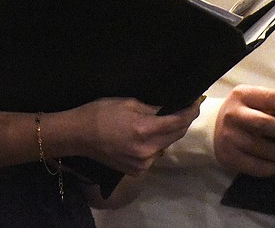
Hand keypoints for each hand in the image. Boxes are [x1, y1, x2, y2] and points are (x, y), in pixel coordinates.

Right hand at [66, 97, 198, 174]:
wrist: (78, 135)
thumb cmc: (99, 113)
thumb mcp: (126, 103)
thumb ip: (152, 108)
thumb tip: (172, 108)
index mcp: (145, 129)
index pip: (178, 121)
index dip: (190, 112)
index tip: (196, 103)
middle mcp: (148, 149)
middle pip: (176, 135)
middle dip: (180, 122)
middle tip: (180, 111)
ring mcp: (144, 163)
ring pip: (165, 146)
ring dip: (165, 135)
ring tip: (154, 125)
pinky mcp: (138, 170)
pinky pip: (153, 155)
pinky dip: (152, 146)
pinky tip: (140, 139)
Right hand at [215, 85, 274, 176]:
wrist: (214, 128)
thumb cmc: (245, 114)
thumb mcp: (253, 100)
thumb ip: (272, 104)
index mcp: (241, 96)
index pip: (272, 99)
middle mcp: (232, 115)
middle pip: (266, 124)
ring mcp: (229, 137)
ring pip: (267, 150)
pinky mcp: (230, 157)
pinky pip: (261, 168)